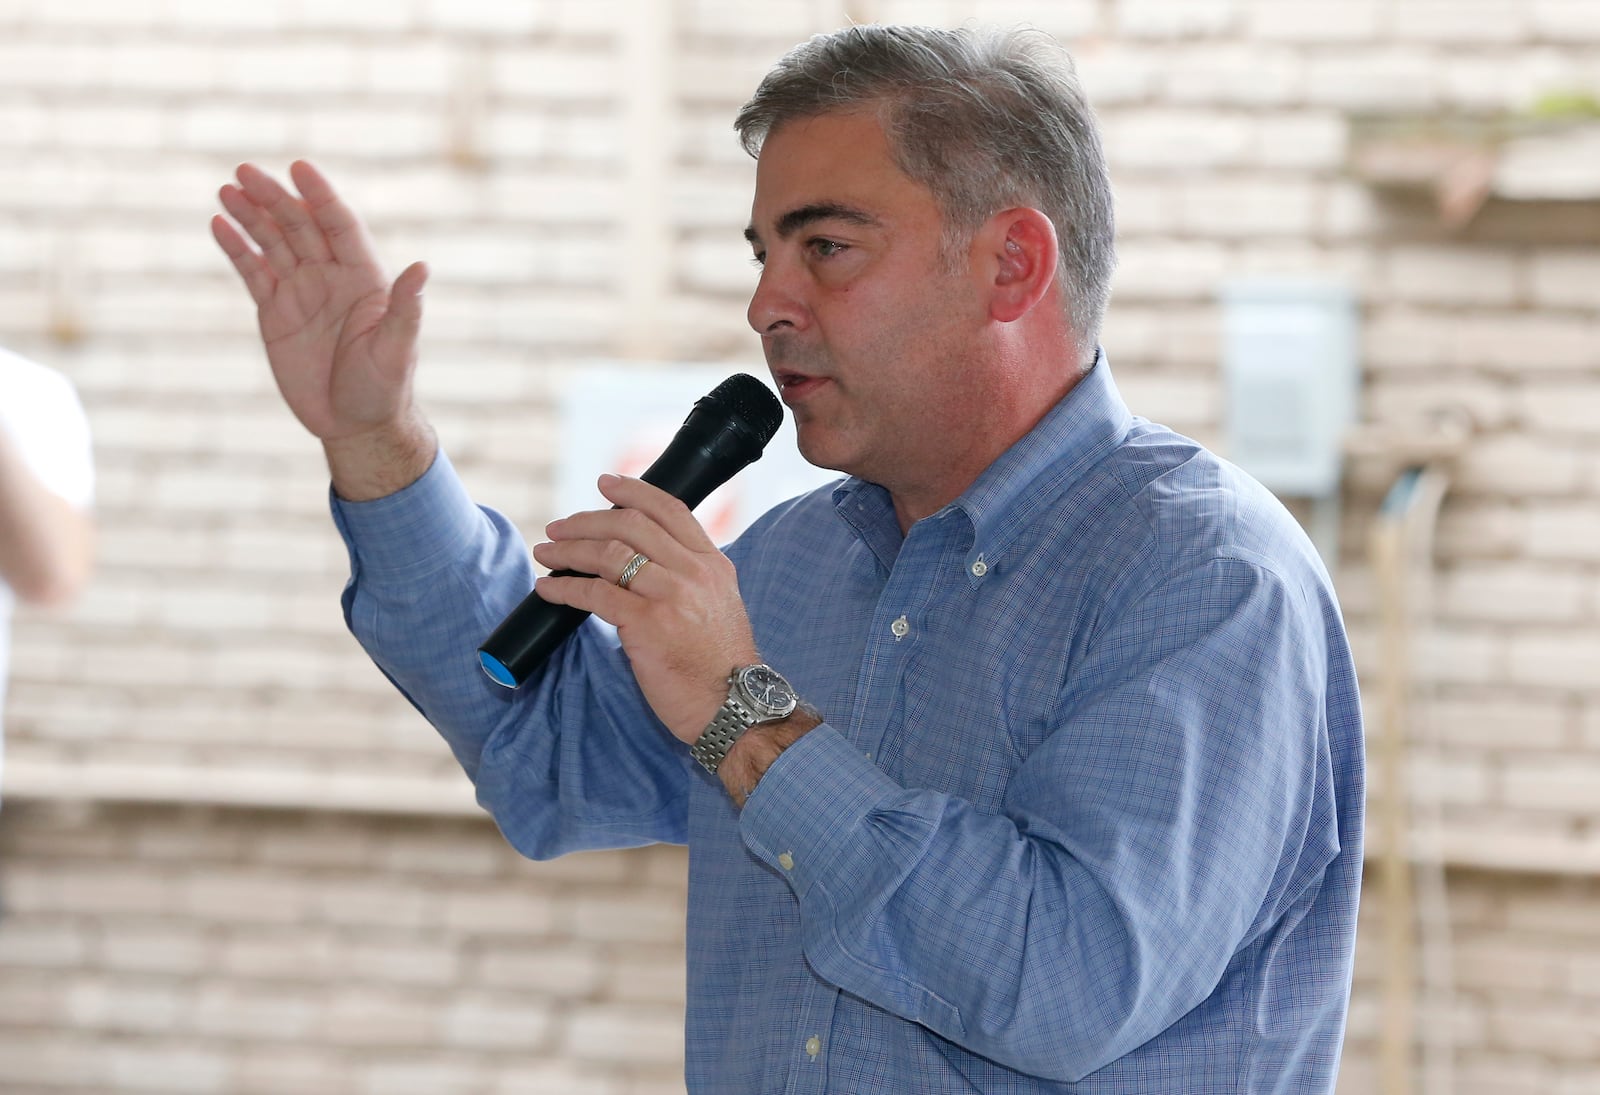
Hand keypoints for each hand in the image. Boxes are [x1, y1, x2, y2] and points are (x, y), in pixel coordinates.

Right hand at [212, 162, 434, 495]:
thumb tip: (423, 267)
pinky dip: (236, 249)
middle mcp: (332, 276)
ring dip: (250, 215)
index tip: (299, 168)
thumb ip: (406, 309)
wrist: (354, 424)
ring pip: (273, 243)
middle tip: (244, 171)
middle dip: (275, 199)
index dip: (321, 197)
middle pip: (300, 226)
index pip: (340, 225)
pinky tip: (219, 225)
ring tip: (226, 190)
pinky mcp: (275, 311)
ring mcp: (301, 291)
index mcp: (365, 278)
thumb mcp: (397, 350)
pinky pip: (253, 272)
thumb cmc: (384, 388)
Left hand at [530, 474, 759, 744]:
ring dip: (568, 550)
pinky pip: (595, 594)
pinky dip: (564, 588)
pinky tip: (548, 588)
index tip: (605, 483)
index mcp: (712, 563)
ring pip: (609, 554)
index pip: (670, 509)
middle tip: (558, 527)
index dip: (633, 491)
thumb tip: (642, 560)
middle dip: (586, 521)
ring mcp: (671, 596)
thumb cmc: (720, 664)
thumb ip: (689, 577)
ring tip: (546, 552)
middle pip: (631, 526)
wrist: (733, 705)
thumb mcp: (718, 605)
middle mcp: (694, 572)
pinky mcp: (647, 625)